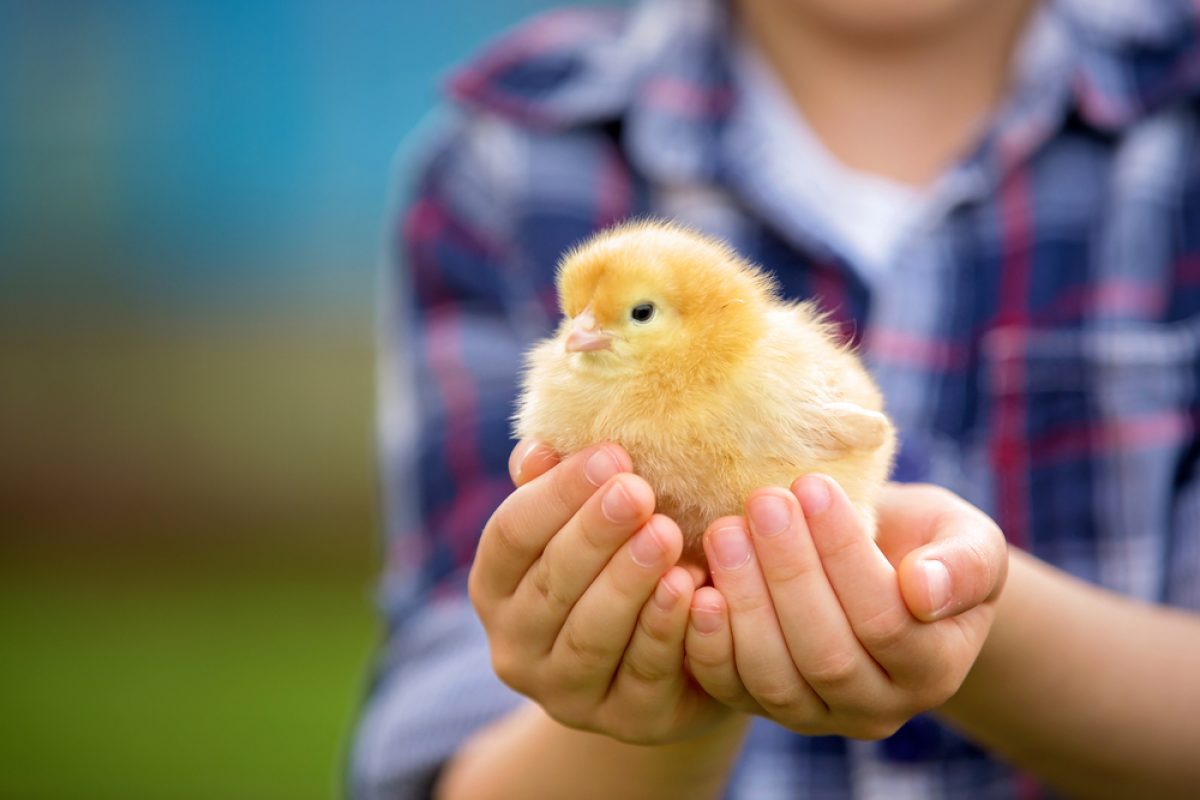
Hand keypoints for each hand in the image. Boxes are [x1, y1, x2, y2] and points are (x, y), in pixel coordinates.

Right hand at [468, 439, 732, 744]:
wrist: (675, 659)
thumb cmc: (622, 565)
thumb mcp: (588, 524)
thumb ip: (560, 487)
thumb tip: (539, 449)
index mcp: (496, 587)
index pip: (512, 535)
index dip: (557, 494)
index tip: (610, 455)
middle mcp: (516, 646)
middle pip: (550, 585)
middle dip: (594, 535)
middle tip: (638, 491)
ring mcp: (566, 694)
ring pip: (591, 635)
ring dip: (628, 583)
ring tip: (665, 535)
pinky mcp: (626, 722)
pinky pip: (643, 674)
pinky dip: (665, 629)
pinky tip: (691, 588)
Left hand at [684, 477, 1006, 738]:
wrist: (879, 566)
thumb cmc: (924, 544)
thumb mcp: (966, 539)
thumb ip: (965, 564)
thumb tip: (924, 588)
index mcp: (935, 669)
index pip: (887, 622)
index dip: (845, 555)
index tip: (812, 486)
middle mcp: (878, 709)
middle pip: (827, 655)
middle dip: (789, 573)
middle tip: (762, 502)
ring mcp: (817, 717)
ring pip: (774, 678)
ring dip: (745, 601)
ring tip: (726, 531)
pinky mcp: (762, 708)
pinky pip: (730, 689)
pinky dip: (708, 643)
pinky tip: (697, 586)